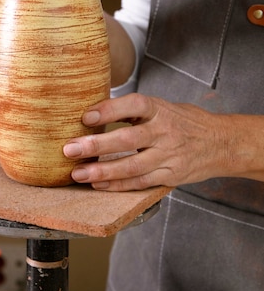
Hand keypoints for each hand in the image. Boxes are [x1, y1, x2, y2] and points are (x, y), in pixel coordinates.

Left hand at [63, 93, 234, 190]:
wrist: (221, 143)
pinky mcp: (170, 175)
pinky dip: (118, 185)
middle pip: (128, 139)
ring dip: (102, 171)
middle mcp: (165, 131)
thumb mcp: (162, 107)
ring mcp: (168, 155)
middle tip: (69, 149)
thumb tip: (93, 111)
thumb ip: (133, 111)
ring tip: (78, 173)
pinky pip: (140, 182)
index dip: (109, 110)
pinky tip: (98, 184)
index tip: (86, 116)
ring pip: (132, 166)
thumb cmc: (183, 122)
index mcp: (160, 109)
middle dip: (96, 145)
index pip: (134, 104)